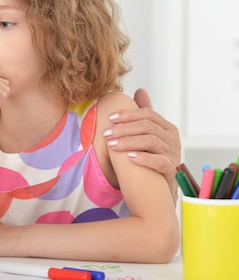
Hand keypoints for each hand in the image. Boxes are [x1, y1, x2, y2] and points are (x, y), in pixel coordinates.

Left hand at [102, 88, 180, 202]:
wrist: (157, 188)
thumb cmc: (149, 158)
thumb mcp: (147, 135)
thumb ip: (144, 115)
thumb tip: (140, 90)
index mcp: (166, 128)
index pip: (148, 114)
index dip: (128, 114)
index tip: (109, 118)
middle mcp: (173, 139)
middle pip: (148, 127)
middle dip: (124, 128)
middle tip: (106, 133)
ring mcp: (174, 154)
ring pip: (151, 142)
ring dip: (129, 142)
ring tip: (111, 145)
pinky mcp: (172, 170)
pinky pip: (160, 162)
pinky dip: (144, 159)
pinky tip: (130, 158)